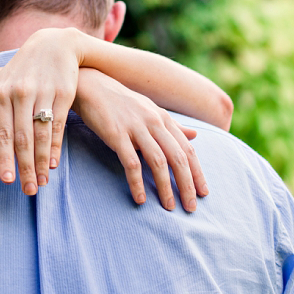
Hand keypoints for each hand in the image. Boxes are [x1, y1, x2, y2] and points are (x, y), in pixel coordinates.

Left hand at [0, 28, 82, 195]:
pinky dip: (56, 146)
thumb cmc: (20, 70)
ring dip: (41, 162)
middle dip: (24, 167)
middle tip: (27, 191)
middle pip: (22, 138)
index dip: (4, 158)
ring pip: (41, 134)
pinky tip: (53, 163)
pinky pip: (58, 125)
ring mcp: (43, 92)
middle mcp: (21, 94)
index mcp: (1, 94)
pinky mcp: (64, 92)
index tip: (7, 180)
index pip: (2, 133)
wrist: (53, 44)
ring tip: (42, 182)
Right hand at [73, 68, 207, 211]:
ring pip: (158, 162)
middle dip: (187, 185)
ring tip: (169, 207)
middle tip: (191, 208)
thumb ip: (172, 125)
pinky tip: (140, 198)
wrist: (90, 85)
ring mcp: (135, 128)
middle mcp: (153, 122)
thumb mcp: (150, 110)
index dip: (197, 172)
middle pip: (178, 158)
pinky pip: (131, 162)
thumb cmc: (120, 101)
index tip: (203, 193)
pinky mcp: (116, 134)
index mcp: (163, 118)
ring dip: (166, 187)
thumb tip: (195, 136)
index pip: (187, 149)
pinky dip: (137, 182)